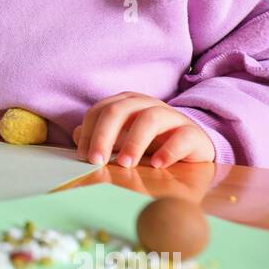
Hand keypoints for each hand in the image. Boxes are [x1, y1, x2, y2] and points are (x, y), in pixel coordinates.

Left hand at [73, 92, 214, 168]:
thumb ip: (99, 136)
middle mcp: (148, 104)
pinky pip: (181, 136)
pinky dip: (168, 150)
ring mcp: (171, 116)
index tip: (83, 157)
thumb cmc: (151, 141)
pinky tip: (157, 165)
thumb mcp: (121, 138)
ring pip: (150, 118)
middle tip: (96, 160)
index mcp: (127, 103)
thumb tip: (75, 135)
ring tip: (125, 164)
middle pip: (120, 110)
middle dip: (104, 135)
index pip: (100, 110)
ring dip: (134, 142)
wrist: (192, 146)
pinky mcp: (192, 133)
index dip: (88, 132)